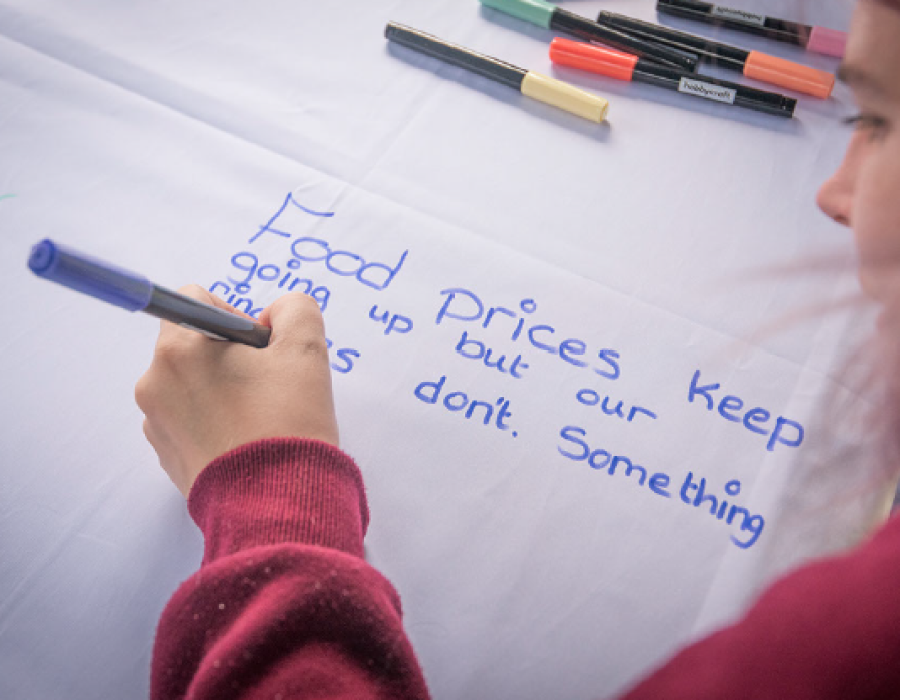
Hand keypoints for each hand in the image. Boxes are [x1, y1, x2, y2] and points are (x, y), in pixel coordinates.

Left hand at [135, 286, 338, 496]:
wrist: (275, 505)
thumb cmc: (288, 422)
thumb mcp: (306, 350)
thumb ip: (294, 310)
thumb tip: (275, 315)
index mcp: (179, 349)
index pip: (198, 299)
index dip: (238, 317)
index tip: (263, 349)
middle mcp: (155, 383)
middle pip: (194, 344)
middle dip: (231, 356)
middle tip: (269, 385)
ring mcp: (156, 424)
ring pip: (193, 384)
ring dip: (222, 389)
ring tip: (261, 418)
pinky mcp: (166, 457)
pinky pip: (190, 420)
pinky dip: (215, 422)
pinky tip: (247, 441)